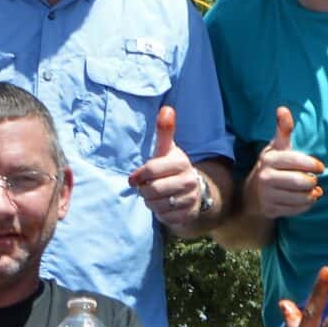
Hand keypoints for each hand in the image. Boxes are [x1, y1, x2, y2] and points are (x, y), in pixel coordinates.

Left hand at [128, 106, 210, 231]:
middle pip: (153, 190)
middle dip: (145, 191)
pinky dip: (160, 214)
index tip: (134, 179)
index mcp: (181, 162)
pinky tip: (163, 206)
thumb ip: (165, 131)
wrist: (193, 191)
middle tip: (146, 188)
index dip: (139, 176)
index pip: (152, 169)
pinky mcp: (188, 215)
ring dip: (151, 203)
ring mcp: (191, 199)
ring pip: (158, 205)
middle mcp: (189, 181)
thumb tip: (166, 109)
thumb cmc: (171, 168)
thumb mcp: (167, 150)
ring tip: (155, 196)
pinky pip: (165, 218)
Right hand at [247, 105, 325, 221]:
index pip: (295, 161)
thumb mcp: (276, 147)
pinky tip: (306, 199)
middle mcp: (266, 177)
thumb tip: (282, 109)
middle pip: (300, 182)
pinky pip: (297, 209)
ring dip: (311, 194)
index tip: (321, 168)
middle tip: (313, 179)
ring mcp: (267, 196)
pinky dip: (306, 205)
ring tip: (311, 189)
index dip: (312, 164)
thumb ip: (283, 130)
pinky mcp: (271, 210)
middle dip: (311, 181)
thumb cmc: (271, 166)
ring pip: (300, 197)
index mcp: (269, 159)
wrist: (252, 193)